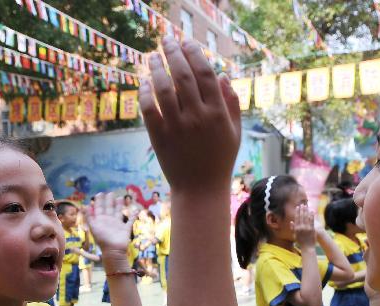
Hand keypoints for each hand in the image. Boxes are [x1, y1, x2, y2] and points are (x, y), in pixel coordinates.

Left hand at [85, 193, 132, 256]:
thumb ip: (89, 217)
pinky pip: (130, 221)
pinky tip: (136, 210)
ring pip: (118, 212)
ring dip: (119, 205)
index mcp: (100, 221)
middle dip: (109, 201)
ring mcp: (118, 225)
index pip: (99, 209)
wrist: (113, 251)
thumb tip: (85, 207)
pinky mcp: (125, 229)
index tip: (99, 194)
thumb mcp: (93, 228)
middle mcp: (109, 221)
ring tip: (120, 197)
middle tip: (110, 193)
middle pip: (109, 209)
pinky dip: (133, 215)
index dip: (99, 202)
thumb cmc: (103, 240)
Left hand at [139, 36, 240, 197]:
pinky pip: (149, 109)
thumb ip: (231, 103)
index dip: (195, 54)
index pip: (205, 74)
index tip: (187, 43)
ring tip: (151, 57)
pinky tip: (144, 83)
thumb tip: (222, 76)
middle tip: (166, 41)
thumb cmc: (219, 160)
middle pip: (183, 75)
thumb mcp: (234, 132)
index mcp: (218, 113)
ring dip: (156, 68)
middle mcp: (197, 117)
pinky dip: (145, 93)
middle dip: (173, 53)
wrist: (200, 190)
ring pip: (163, 88)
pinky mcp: (160, 137)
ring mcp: (177, 127)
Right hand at [292, 204, 317, 248]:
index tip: (297, 207)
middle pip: (301, 216)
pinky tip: (312, 211)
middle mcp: (301, 227)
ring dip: (306, 211)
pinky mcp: (312, 229)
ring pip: (306, 217)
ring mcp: (306, 228)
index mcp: (296, 228)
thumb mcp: (294, 235)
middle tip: (302, 204)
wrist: (307, 247)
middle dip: (301, 209)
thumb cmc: (300, 241)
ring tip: (306, 206)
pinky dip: (311, 215)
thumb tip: (291, 222)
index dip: (297, 212)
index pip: (296, 218)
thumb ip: (293, 228)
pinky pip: (312, 221)